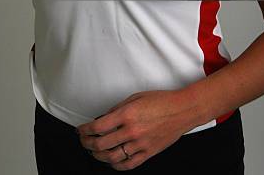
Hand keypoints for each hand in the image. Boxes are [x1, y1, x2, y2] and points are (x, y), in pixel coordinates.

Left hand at [77, 90, 197, 170]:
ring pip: (112, 157)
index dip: (85, 130)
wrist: (182, 110)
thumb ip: (117, 109)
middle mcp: (131, 131)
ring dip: (98, 156)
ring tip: (94, 152)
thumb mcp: (135, 98)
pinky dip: (116, 165)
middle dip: (87, 143)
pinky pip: (128, 165)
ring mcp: (140, 144)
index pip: (98, 127)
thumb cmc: (161, 101)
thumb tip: (103, 118)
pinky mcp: (148, 153)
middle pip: (101, 144)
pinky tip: (111, 161)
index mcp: (126, 115)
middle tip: (83, 141)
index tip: (81, 130)